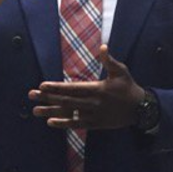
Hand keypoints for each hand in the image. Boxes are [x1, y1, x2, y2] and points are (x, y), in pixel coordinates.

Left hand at [29, 45, 144, 129]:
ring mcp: (94, 115)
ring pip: (69, 113)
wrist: (141, 109)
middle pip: (66, 101)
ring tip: (36, 111)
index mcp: (98, 89)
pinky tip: (51, 123)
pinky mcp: (95, 124)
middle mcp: (93, 103)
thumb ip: (110, 60)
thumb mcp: (121, 71)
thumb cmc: (129, 87)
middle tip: (31, 95)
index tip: (42, 86)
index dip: (56, 88)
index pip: (72, 88)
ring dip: (51, 112)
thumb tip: (103, 47)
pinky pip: (77, 124)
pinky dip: (64, 124)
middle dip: (47, 98)